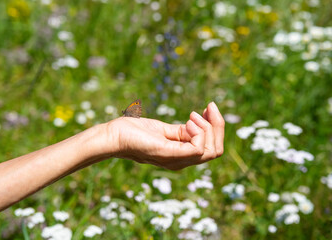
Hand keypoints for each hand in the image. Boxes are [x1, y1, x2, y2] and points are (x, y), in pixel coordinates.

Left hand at [108, 102, 224, 169]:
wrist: (114, 136)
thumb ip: (182, 131)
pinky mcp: (168, 154)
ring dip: (208, 128)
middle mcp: (182, 162)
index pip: (212, 149)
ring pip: (212, 151)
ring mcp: (176, 160)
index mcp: (182, 156)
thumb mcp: (164, 130)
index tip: (208, 108)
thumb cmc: (135, 132)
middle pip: (217, 151)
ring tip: (192, 116)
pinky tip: (188, 121)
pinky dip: (198, 132)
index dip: (217, 127)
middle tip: (206, 108)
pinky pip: (198, 149)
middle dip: (218, 126)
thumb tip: (200, 123)